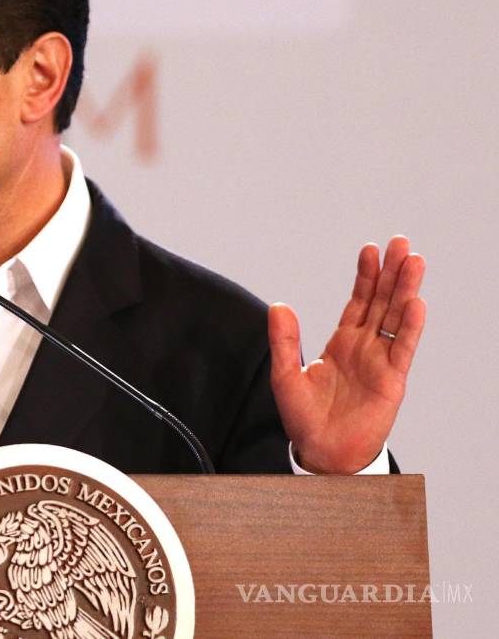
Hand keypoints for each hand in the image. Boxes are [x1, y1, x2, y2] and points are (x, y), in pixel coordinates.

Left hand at [268, 236, 425, 473]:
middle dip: (392, 273)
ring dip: (406, 290)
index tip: (370, 250)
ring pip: (396, 318)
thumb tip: (278, 306)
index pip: (357, 302)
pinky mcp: (392, 381)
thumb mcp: (285, 375)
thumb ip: (284, 341)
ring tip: (414, 261)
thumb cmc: (304, 417)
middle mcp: (364, 348)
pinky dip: (410, 327)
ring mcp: (380, 362)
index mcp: (341, 343)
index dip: (365, 276)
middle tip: (401, 243)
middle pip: (382, 302)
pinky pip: (402, 349)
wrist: (320, 452)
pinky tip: (416, 303)